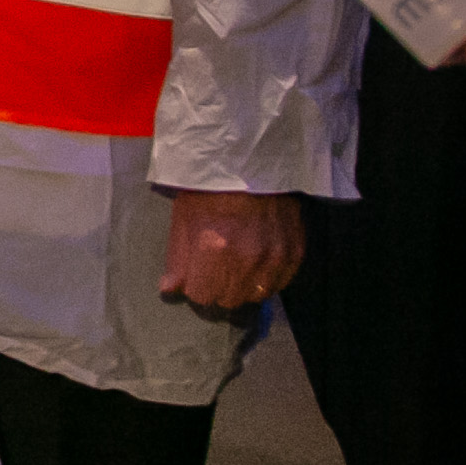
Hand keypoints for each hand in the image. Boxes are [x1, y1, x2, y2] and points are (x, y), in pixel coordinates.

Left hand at [157, 188, 304, 310]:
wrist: (252, 164)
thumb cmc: (211, 189)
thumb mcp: (183, 218)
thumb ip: (178, 259)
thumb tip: (170, 290)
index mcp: (214, 249)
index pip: (202, 296)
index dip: (197, 286)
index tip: (197, 276)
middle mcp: (247, 258)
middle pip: (229, 300)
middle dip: (219, 289)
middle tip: (217, 269)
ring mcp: (274, 257)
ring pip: (255, 296)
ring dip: (244, 286)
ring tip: (238, 263)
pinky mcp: (295, 253)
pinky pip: (279, 284)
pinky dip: (268, 278)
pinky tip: (258, 259)